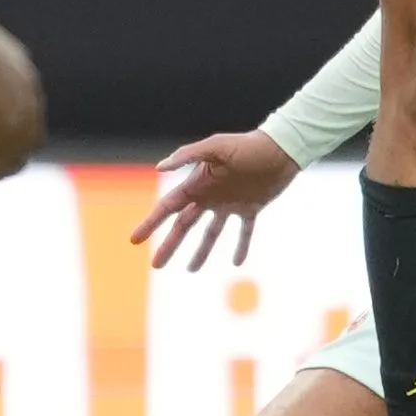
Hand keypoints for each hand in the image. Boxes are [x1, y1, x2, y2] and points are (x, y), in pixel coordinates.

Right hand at [137, 129, 296, 267]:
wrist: (281, 148)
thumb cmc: (247, 145)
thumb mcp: (216, 146)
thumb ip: (188, 155)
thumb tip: (159, 167)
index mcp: (197, 183)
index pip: (167, 208)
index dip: (150, 223)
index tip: (135, 240)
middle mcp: (210, 195)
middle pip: (184, 226)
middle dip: (170, 245)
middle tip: (156, 265)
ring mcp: (229, 203)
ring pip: (211, 233)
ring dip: (200, 251)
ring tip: (191, 270)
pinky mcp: (251, 207)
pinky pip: (244, 232)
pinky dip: (240, 246)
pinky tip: (236, 262)